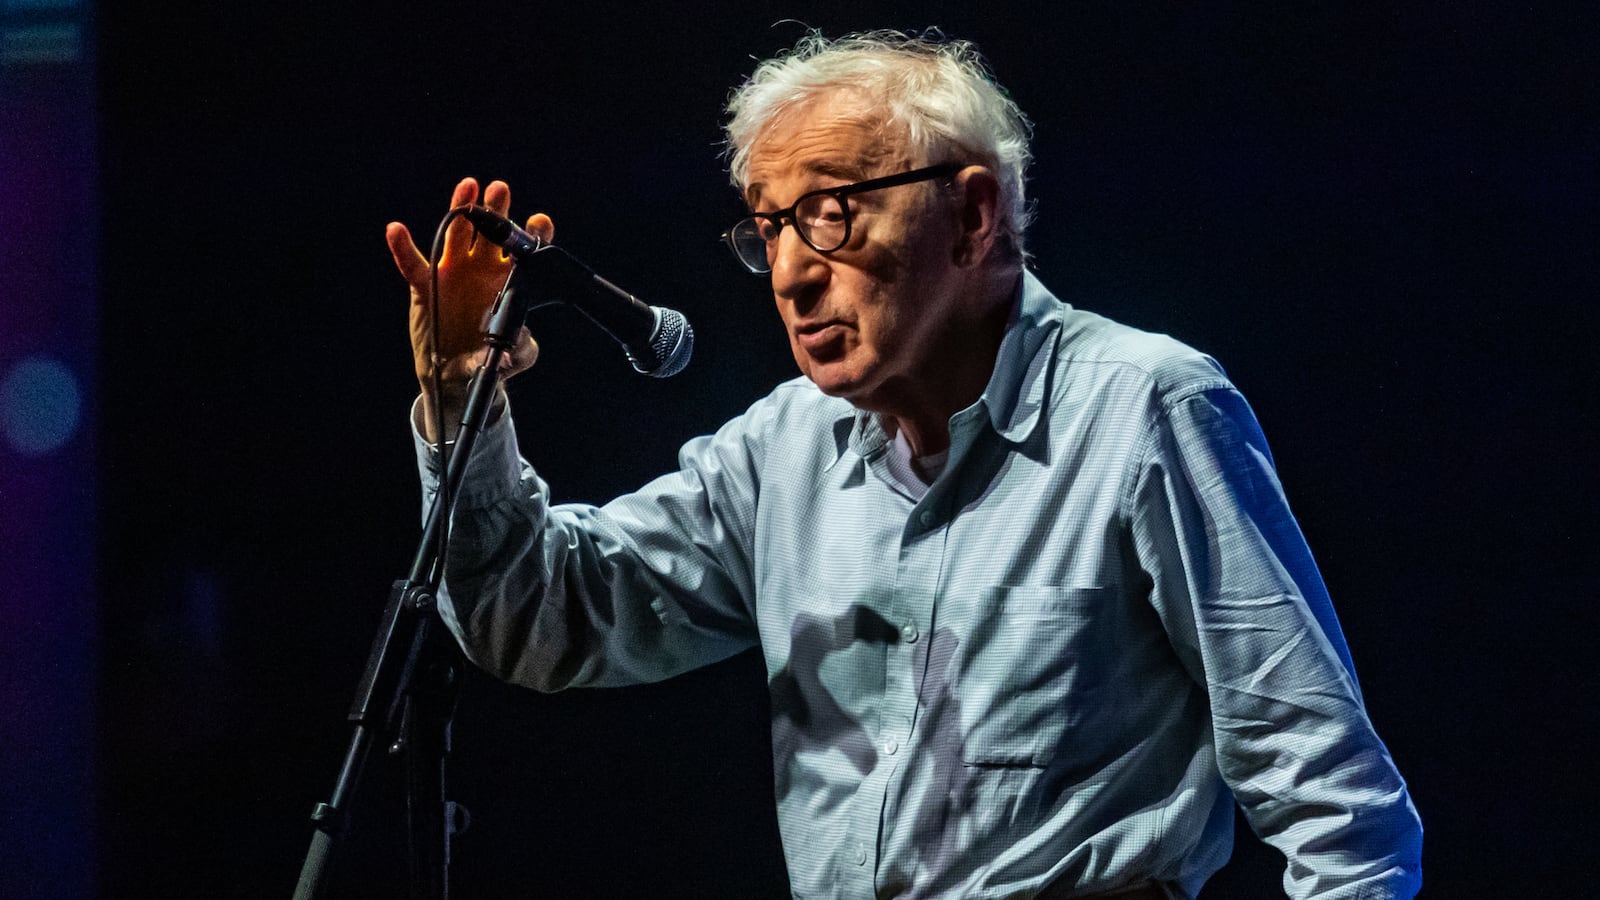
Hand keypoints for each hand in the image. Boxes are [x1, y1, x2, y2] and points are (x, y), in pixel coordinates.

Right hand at [386, 178, 552, 441]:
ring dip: (461, 210)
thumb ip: (520, 351)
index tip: (540, 223)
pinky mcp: (426, 284)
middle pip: (491, 232)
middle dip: (497, 210)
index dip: (534, 235)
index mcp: (509, 280)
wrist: (455, 375)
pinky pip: (412, 263)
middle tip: (500, 189)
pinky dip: (402, 247)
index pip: (525, 251)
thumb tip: (512, 351)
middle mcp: (483, 269)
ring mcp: (454, 272)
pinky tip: (396, 230)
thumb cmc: (489, 358)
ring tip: (467, 187)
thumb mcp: (515, 358)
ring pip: (457, 235)